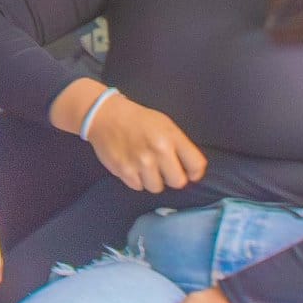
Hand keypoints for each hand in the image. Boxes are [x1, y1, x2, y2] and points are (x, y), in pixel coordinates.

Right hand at [85, 93, 207, 192]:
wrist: (105, 115)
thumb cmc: (138, 119)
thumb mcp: (165, 124)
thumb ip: (179, 145)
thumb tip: (190, 171)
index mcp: (171, 137)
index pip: (196, 165)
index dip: (194, 172)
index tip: (188, 171)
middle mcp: (158, 152)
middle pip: (178, 182)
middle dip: (172, 177)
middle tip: (164, 169)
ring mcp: (140, 163)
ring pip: (157, 187)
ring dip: (153, 180)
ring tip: (146, 167)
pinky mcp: (124, 171)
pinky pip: (138, 186)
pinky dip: (136, 180)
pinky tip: (132, 166)